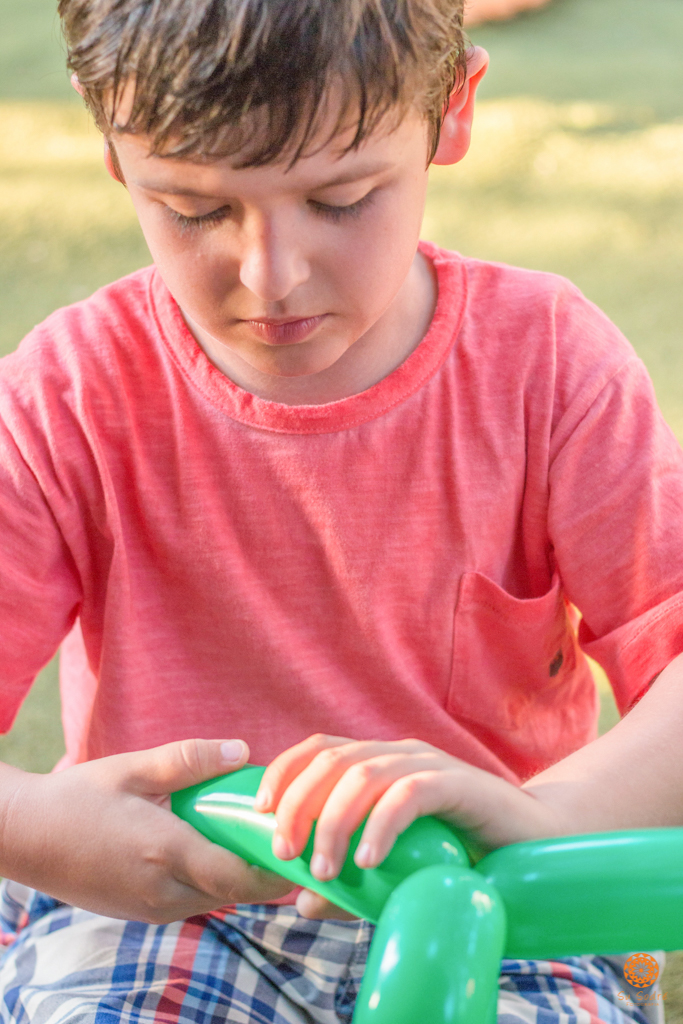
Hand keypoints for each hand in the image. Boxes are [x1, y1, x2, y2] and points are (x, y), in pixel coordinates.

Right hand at [0, 739, 293, 922]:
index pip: (241, 877)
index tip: (302, 845)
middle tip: (285, 830)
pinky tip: (212, 845)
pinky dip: (213, 879)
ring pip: (217, 898)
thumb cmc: (78, 799)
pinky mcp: (142, 914)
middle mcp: (163, 892)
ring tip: (251, 833)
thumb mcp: (133, 769)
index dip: (278, 868)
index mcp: (165, 853)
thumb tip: (241, 751)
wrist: (24, 838)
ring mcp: (151, 909)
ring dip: (238, 873)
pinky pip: (194, 900)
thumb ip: (189, 761)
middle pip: (236, 892)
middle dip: (264, 867)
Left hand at [255, 734, 564, 918]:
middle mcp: (401, 753)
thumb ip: (352, 883)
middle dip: (299, 803)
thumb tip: (302, 900)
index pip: (320, 749)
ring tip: (327, 870)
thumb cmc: (464, 855)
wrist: (538, 844)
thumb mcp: (396, 871)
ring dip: (334, 821)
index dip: (284, 772)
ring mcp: (431, 764)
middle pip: (333, 759)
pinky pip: (410, 793)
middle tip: (286, 852)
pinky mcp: (460, 783)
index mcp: (381, 762)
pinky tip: (369, 861)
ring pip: (364, 774)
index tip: (258, 812)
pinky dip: (382, 824)